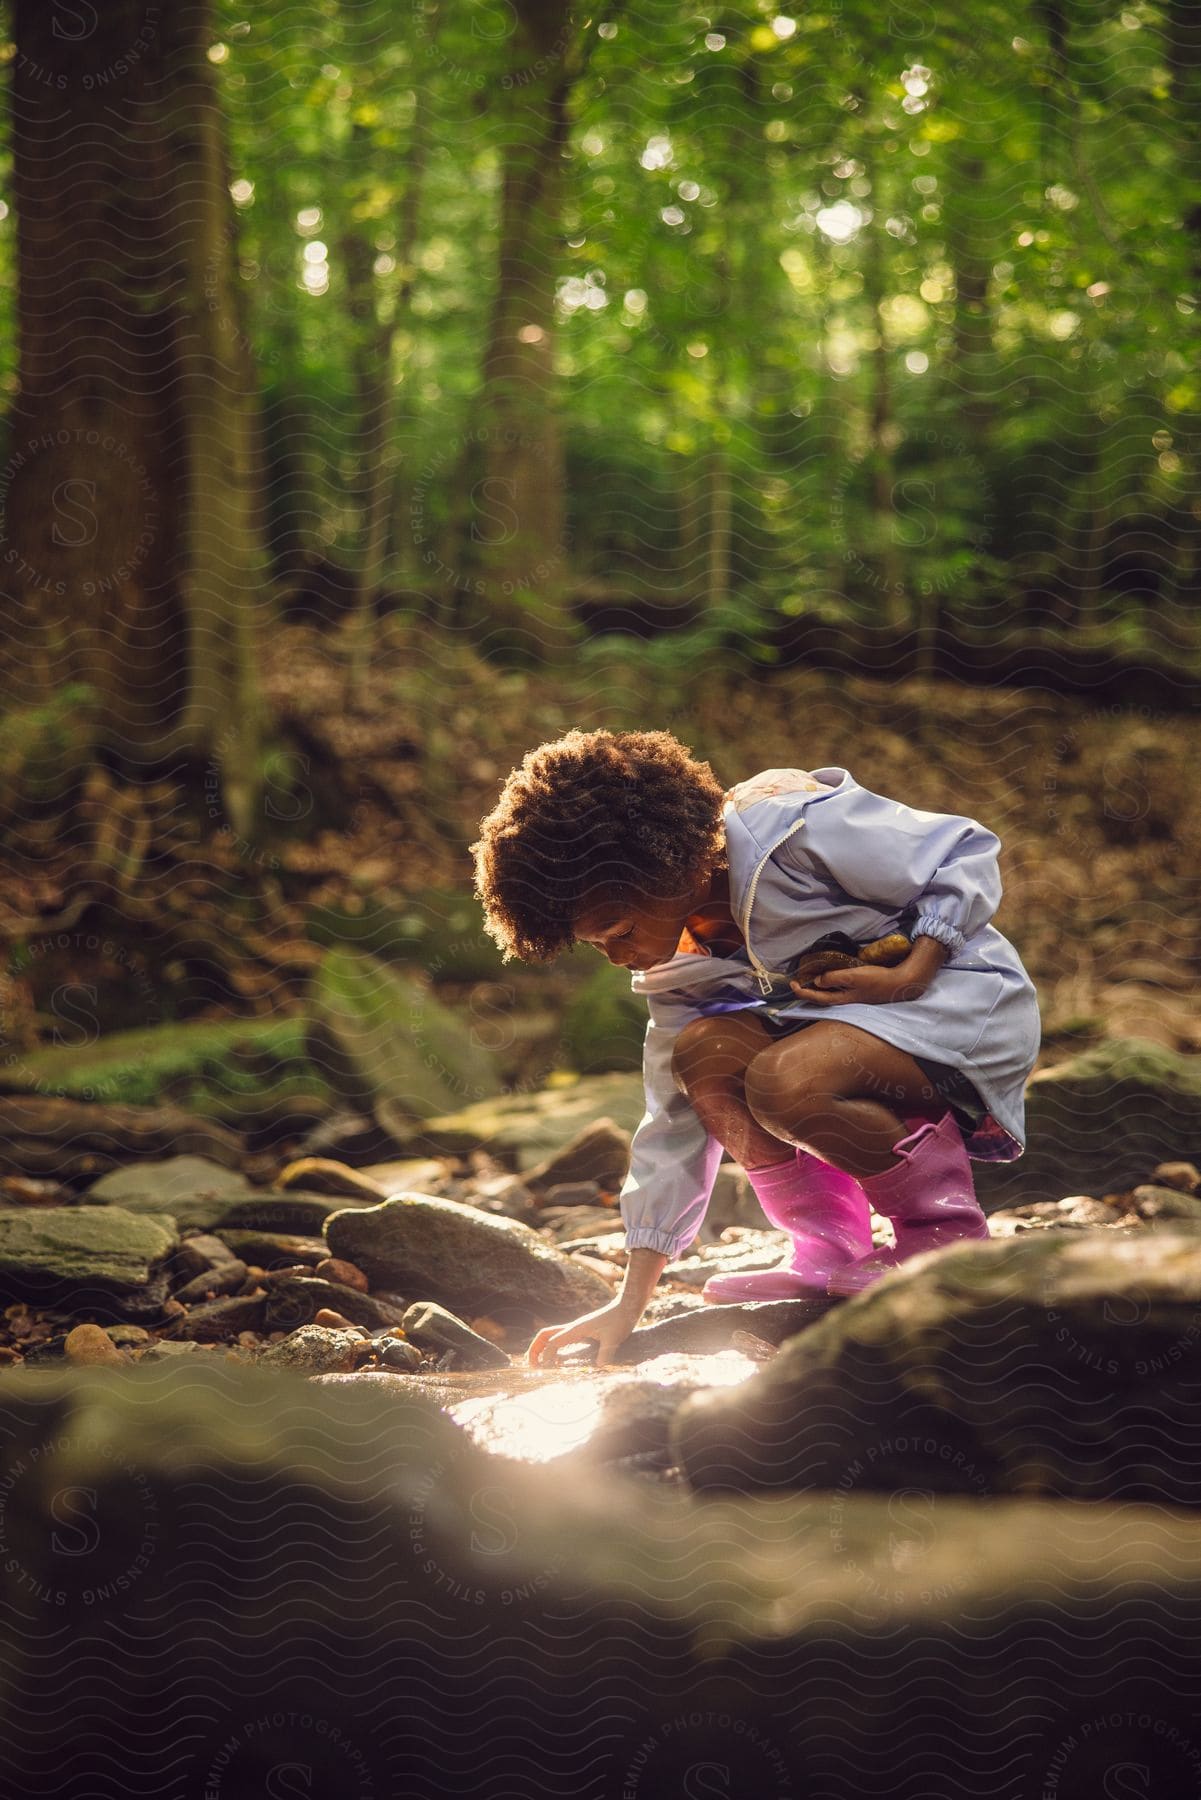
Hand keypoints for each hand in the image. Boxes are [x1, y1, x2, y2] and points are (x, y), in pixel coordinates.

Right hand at [526, 1298, 641, 1369]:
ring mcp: (576, 1329)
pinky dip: (553, 1348)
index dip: (546, 1355)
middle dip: (535, 1348)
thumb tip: (600, 1367)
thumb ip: (606, 1352)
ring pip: (551, 1336)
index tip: (545, 1369)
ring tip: (539, 1364)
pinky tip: (558, 1360)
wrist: (627, 1307)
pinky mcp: (582, 1331)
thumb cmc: (620, 1320)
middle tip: (531, 1364)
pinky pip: (561, 1339)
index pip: (553, 1342)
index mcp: (576, 1329)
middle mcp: (573, 1328)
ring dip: (542, 1348)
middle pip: (545, 1335)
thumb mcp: (614, 1338)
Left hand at [790, 962, 928, 1005]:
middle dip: (806, 992)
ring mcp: (852, 998)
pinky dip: (828, 986)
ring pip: (829, 996)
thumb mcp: (854, 976)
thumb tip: (817, 981)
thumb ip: (835, 978)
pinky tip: (828, 980)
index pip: (816, 997)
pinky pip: (837, 991)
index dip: (802, 992)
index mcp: (842, 999)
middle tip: (795, 983)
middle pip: (820, 999)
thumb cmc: (877, 980)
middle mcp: (845, 1001)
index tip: (792, 984)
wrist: (899, 983)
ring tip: (807, 981)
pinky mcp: (858, 992)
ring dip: (816, 989)